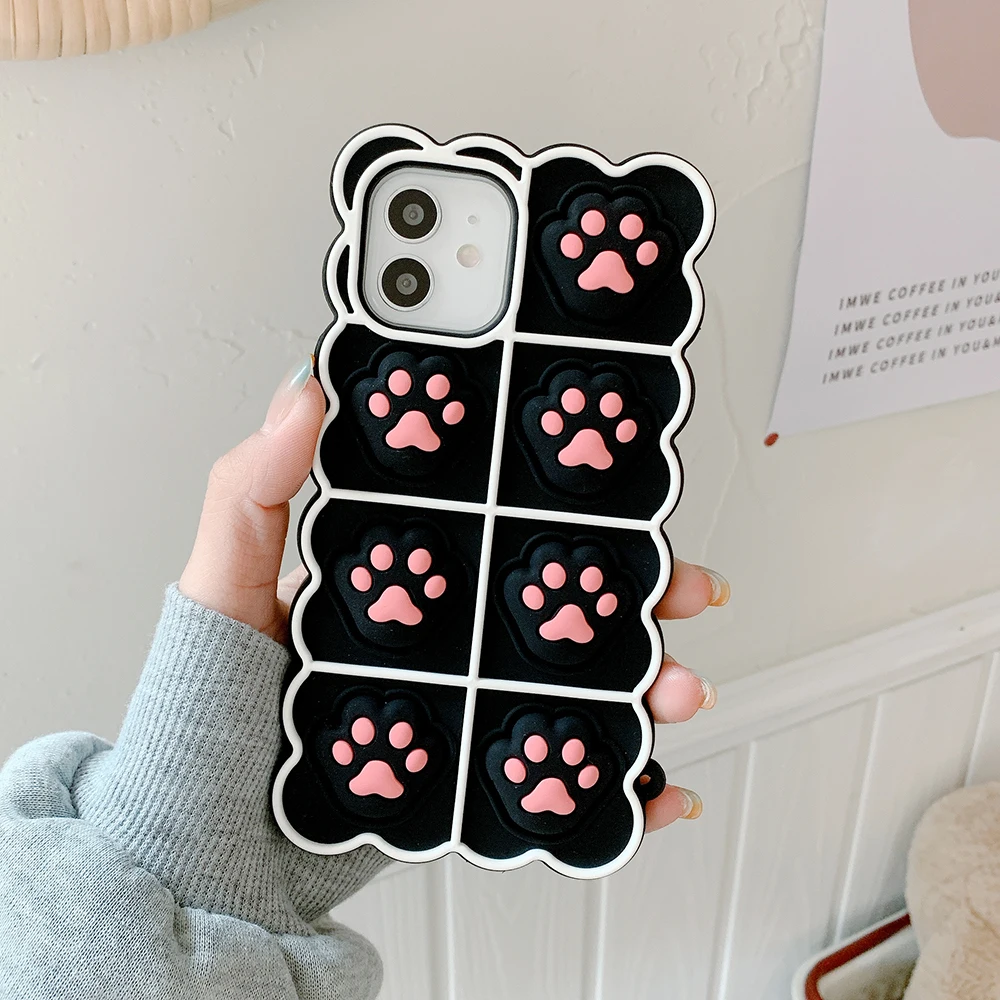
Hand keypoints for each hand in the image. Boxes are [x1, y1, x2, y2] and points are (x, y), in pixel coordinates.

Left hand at [178, 362, 728, 834]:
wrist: (211, 846)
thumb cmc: (207, 714)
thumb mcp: (224, 583)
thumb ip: (255, 491)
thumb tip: (303, 393)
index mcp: (403, 577)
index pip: (498, 525)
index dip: (565, 508)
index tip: (620, 489)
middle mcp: (446, 636)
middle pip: (559, 603)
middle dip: (633, 595)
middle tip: (680, 589)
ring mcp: (465, 707)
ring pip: (577, 686)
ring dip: (646, 686)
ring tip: (678, 692)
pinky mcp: (473, 779)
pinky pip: (561, 779)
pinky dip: (619, 789)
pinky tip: (657, 788)